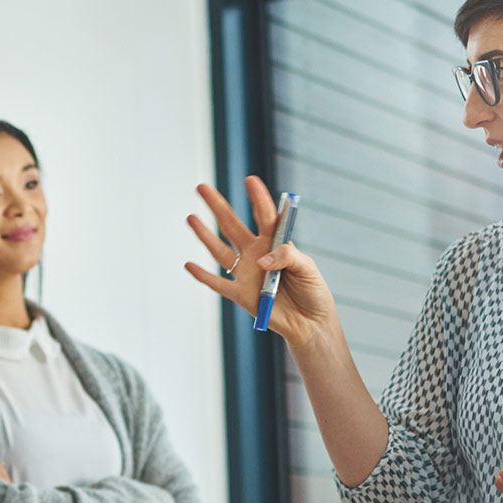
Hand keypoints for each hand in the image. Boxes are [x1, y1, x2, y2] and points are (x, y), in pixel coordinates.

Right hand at [184, 175, 338, 350]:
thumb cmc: (313, 291)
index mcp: (275, 243)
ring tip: (191, 218)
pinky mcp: (241, 295)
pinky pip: (218, 284)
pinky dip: (203, 276)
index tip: (250, 180)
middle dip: (218, 206)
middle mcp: (256, 254)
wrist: (310, 323)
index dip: (258, 197)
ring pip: (220, 251)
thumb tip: (260, 260)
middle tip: (202, 188)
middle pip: (233, 226)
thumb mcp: (308, 268)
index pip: (265, 215)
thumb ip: (287, 257)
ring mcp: (246, 274)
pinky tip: (189, 265)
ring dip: (205, 235)